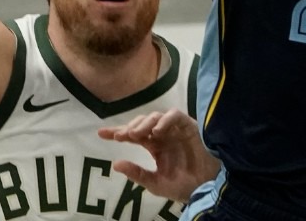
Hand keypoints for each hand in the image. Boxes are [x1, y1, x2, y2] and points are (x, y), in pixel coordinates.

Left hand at [99, 109, 220, 203]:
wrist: (205, 188)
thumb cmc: (183, 185)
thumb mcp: (155, 183)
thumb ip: (137, 174)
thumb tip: (115, 164)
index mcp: (154, 146)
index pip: (133, 135)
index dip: (117, 132)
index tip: (100, 133)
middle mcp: (163, 135)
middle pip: (142, 123)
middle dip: (130, 127)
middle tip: (121, 137)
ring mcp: (175, 129)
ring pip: (156, 116)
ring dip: (144, 123)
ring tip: (136, 135)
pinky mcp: (188, 126)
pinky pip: (175, 116)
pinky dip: (165, 120)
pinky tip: (157, 131)